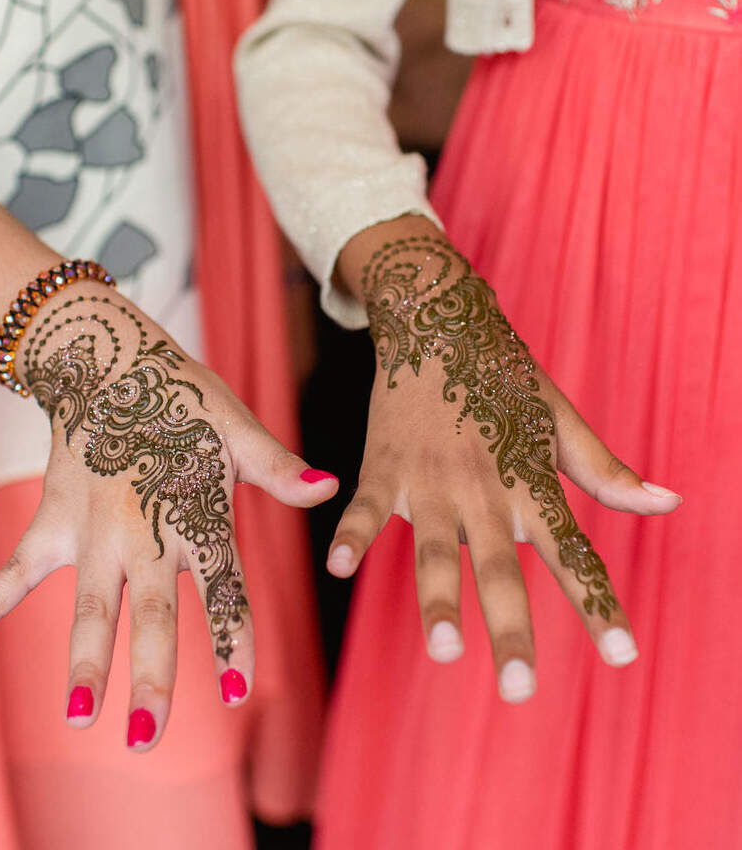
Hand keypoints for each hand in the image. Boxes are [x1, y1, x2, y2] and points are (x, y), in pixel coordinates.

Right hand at [0, 282, 337, 748]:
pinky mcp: (55, 517)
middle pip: (154, 614)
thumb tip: (329, 489)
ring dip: (85, 661)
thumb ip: (274, 467)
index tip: (241, 695)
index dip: (233, 642)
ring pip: (91, 606)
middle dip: (154, 677)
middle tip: (147, 738)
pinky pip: (20, 565)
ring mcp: (95, 528)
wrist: (106, 358)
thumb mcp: (234, 424)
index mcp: (197, 513)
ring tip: (79, 717)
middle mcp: (146, 531)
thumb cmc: (180, 394)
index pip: (223, 589)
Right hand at [329, 222, 680, 702]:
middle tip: (520, 689)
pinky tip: (340, 567)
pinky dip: (351, 533)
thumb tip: (669, 503)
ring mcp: (431, 477)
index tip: (622, 657)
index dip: (598, 605)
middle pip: (500, 568)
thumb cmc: (504, 375)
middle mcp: (484, 487)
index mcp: (529, 480)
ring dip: (438, 599)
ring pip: (433, 549)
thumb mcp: (558, 418)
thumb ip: (604, 470)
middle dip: (511, 629)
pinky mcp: (385, 463)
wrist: (437, 319)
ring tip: (445, 651)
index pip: (572, 552)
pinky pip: (366, 505)